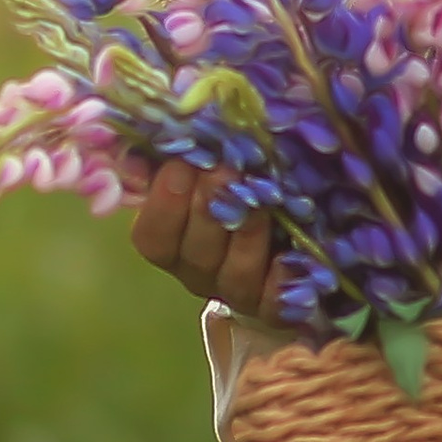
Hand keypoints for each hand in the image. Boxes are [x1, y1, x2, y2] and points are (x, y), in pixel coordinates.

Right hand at [130, 161, 288, 318]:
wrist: (290, 233)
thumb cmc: (236, 185)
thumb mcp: (203, 168)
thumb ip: (176, 156)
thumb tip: (152, 137)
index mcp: (172, 242)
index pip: (151, 237)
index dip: (163, 204)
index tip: (180, 163)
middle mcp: (200, 272)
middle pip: (195, 254)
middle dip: (208, 209)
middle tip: (223, 170)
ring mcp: (238, 291)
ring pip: (235, 275)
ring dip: (247, 232)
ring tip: (260, 197)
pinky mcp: (276, 304)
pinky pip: (275, 301)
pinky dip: (283, 277)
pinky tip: (290, 254)